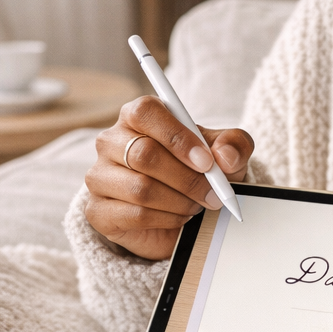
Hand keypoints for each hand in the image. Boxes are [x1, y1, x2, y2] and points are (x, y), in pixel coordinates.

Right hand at [84, 96, 253, 259]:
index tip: (207, 162)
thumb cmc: (199, 170)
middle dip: (187, 178)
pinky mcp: (98, 210)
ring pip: (141, 188)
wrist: (184, 210)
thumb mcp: (226, 153)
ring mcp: (99, 176)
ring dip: (179, 201)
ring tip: (196, 204)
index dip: (177, 137)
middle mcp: (111, 141)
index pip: (145, 112)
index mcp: (138, 115)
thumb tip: (225, 155)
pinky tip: (179, 216)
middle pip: (144, 154)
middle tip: (212, 193)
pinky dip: (167, 219)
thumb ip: (233, 145)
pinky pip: (135, 215)